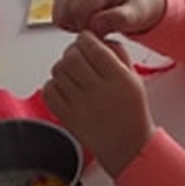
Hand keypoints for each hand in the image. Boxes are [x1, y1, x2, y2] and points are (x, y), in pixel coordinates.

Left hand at [43, 31, 154, 176]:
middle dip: (72, 51)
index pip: (94, 48)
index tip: (86, 40)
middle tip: (77, 54)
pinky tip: (64, 87)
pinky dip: (52, 84)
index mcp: (119, 79)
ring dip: (62, 66)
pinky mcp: (67, 117)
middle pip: (72, 57)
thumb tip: (101, 38)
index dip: (86, 38)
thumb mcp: (135, 79)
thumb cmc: (132, 113)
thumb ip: (120, 55)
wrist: (127, 147)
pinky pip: (49, 91)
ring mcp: (81, 105)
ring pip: (58, 72)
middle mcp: (99, 91)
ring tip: (71, 72)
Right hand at [52, 0, 164, 37]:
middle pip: (66, 13)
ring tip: (92, 25)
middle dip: (80, 26)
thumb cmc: (135, 7)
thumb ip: (119, 19)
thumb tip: (96, 24)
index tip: (102, 31)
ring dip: (73, 25)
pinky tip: (84, 22)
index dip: (88, 27)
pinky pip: (56, 14)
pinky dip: (68, 22)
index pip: (78, 10)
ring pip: (58, 14)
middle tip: (97, 29)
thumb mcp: (136, 15)